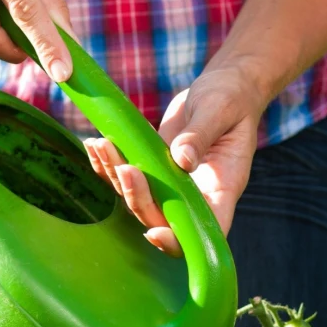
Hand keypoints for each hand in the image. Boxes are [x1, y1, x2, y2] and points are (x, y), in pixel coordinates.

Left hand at [84, 67, 264, 256]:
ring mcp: (173, 183)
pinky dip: (108, 164)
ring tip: (102, 146)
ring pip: (139, 198)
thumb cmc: (231, 98)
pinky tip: (95, 144)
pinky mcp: (155, 168)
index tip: (154, 231)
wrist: (224, 86)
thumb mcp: (220, 110)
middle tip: (124, 167)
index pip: (205, 229)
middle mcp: (197, 193)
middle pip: (162, 217)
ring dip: (116, 177)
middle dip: (138, 199)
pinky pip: (129, 176)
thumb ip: (200, 135)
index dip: (179, 240)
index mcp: (222, 187)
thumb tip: (181, 159)